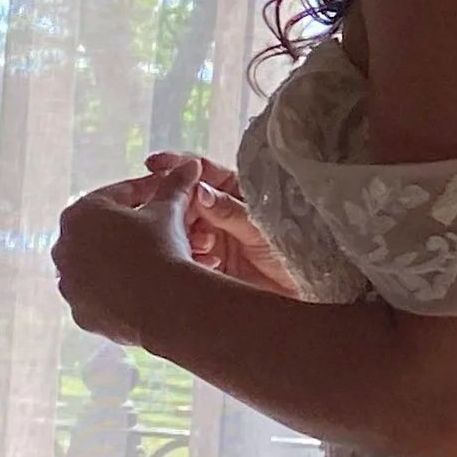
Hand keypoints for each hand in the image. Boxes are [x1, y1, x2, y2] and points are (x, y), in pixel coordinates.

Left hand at [53, 160, 199, 344]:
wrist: (163, 303)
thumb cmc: (161, 247)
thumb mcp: (170, 210)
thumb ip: (174, 185)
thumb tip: (191, 164)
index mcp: (80, 213)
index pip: (120, 194)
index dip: (151, 191)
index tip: (171, 193)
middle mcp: (64, 247)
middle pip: (105, 231)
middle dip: (135, 228)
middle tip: (167, 227)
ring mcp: (69, 284)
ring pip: (102, 266)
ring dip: (126, 260)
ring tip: (160, 259)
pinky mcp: (80, 313)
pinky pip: (103, 296)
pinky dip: (121, 290)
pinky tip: (148, 287)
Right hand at [144, 150, 297, 295]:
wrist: (302, 292)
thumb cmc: (294, 252)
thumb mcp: (262, 229)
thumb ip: (230, 211)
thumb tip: (199, 189)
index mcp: (237, 191)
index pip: (203, 171)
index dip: (178, 165)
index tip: (154, 164)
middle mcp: (220, 211)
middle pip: (184, 199)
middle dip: (171, 203)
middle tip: (156, 210)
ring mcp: (211, 235)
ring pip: (179, 227)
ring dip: (179, 232)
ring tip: (199, 244)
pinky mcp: (206, 262)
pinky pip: (183, 254)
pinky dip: (185, 255)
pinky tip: (200, 262)